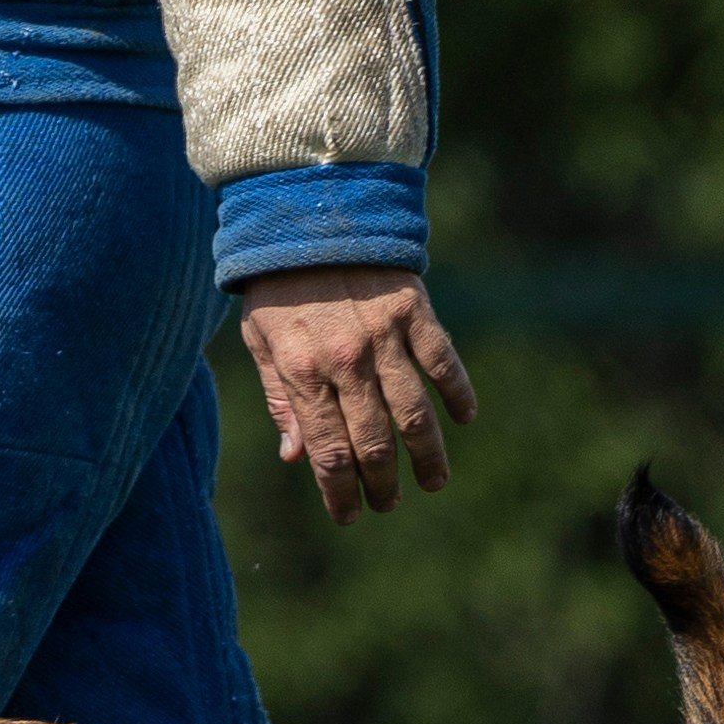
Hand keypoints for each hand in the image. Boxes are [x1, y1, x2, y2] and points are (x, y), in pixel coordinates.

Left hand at [238, 263, 476, 521]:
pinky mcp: (414, 310)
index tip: (349, 514)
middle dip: (383, 483)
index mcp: (302, 370)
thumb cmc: (277, 281)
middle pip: (374, 440)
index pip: (328, 450)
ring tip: (433, 481)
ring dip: (427, 454)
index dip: (340, 491)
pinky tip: (463, 419)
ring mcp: (384, 335)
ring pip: (414, 411)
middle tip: (389, 504)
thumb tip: (296, 458)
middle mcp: (346, 360)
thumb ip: (280, 398)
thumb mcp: (260, 339)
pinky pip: (443, 361)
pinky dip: (458, 393)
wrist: (307, 209)